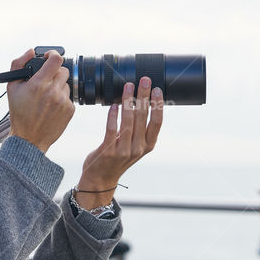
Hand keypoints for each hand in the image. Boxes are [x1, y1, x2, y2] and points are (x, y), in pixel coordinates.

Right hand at [6, 48, 74, 152]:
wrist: (29, 139)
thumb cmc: (19, 112)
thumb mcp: (11, 87)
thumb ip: (18, 64)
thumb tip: (31, 51)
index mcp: (38, 84)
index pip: (56, 59)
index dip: (53, 54)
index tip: (49, 57)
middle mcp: (53, 91)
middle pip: (63, 70)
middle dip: (54, 73)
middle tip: (45, 81)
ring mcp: (63, 101)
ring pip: (66, 84)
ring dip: (58, 87)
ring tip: (46, 98)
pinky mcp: (70, 110)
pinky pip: (69, 97)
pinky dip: (61, 99)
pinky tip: (51, 107)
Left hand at [76, 77, 162, 208]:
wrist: (100, 179)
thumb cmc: (117, 158)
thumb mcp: (134, 145)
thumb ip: (138, 129)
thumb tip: (140, 102)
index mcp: (148, 145)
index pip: (157, 123)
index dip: (158, 105)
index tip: (157, 89)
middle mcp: (138, 148)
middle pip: (143, 117)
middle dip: (144, 96)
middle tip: (144, 80)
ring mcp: (124, 150)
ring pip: (128, 121)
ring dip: (128, 101)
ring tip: (128, 86)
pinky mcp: (108, 150)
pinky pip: (112, 129)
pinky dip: (113, 115)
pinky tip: (114, 104)